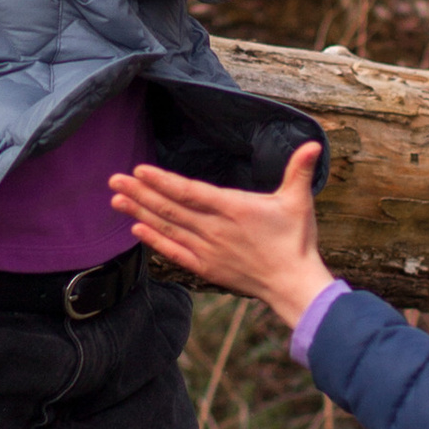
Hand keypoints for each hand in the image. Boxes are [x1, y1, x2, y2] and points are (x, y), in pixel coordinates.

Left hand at [111, 143, 333, 327]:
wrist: (293, 284)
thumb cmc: (296, 242)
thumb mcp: (299, 201)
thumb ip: (300, 170)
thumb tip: (314, 144)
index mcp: (233, 209)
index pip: (190, 191)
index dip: (162, 181)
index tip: (139, 170)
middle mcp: (215, 229)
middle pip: (170, 208)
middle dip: (140, 192)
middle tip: (114, 179)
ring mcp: (207, 250)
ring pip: (168, 228)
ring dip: (140, 212)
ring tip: (117, 199)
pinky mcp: (206, 267)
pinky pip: (173, 252)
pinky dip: (154, 239)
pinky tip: (137, 228)